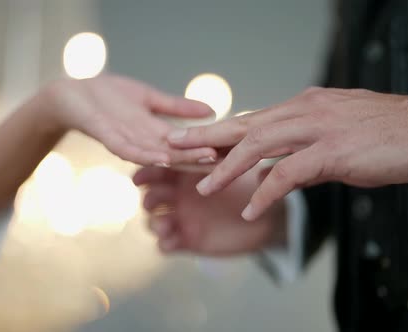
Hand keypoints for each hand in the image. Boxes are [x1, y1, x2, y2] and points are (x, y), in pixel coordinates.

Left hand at [42, 73, 216, 165]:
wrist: (70, 95)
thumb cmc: (107, 97)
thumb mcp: (149, 98)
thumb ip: (177, 107)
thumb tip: (211, 110)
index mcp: (156, 134)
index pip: (189, 145)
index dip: (211, 147)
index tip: (237, 151)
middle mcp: (146, 143)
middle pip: (179, 154)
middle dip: (203, 158)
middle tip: (230, 163)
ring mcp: (128, 142)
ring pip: (159, 154)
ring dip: (182, 159)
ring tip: (205, 160)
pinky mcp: (108, 137)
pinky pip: (128, 150)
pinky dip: (146, 154)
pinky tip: (163, 158)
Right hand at [133, 165, 285, 255]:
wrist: (267, 216)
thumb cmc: (250, 185)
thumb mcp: (234, 166)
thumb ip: (215, 155)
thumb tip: (195, 139)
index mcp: (183, 173)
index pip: (158, 171)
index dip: (146, 174)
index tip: (140, 177)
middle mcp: (177, 195)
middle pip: (151, 196)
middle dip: (149, 199)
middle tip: (152, 202)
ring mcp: (181, 218)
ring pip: (154, 221)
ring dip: (155, 223)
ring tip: (164, 224)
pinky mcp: (188, 240)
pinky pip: (166, 245)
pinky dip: (164, 243)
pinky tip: (170, 240)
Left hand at [167, 88, 407, 220]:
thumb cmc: (380, 133)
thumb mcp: (333, 132)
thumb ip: (302, 144)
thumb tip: (274, 162)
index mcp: (302, 105)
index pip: (252, 118)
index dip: (220, 130)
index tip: (192, 139)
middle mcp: (303, 111)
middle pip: (244, 124)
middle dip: (206, 138)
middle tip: (173, 148)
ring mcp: (316, 129)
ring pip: (258, 146)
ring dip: (227, 168)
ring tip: (204, 187)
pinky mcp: (331, 152)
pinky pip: (287, 173)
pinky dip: (265, 192)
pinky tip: (251, 209)